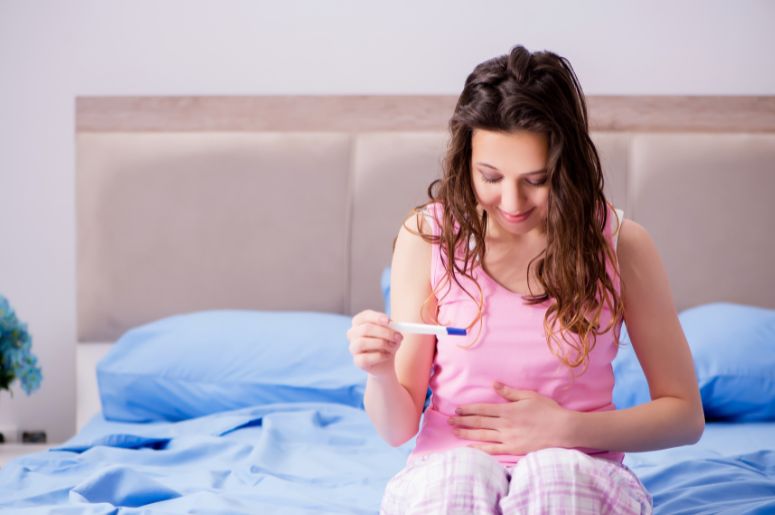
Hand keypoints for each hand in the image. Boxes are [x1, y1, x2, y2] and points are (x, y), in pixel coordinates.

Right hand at [346, 309, 403, 377]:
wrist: (386, 360)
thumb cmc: (388, 341)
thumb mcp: (392, 332)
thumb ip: (393, 328)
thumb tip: (395, 326)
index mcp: (360, 321)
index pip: (365, 316)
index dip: (376, 317)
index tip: (388, 321)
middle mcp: (353, 333)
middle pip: (365, 329)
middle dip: (384, 332)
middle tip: (397, 337)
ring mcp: (353, 347)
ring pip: (362, 343)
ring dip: (382, 344)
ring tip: (393, 347)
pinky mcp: (357, 361)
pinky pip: (365, 358)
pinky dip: (380, 356)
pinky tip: (387, 355)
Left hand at [447, 382, 570, 454]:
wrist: (563, 430)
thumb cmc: (548, 411)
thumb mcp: (529, 396)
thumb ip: (509, 392)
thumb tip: (494, 384)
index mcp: (508, 410)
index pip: (482, 409)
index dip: (468, 409)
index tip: (457, 409)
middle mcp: (505, 424)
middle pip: (479, 422)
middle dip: (462, 420)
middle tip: (449, 420)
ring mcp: (508, 438)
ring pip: (482, 436)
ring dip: (467, 433)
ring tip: (454, 431)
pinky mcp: (514, 449)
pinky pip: (493, 450)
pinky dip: (480, 449)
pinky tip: (470, 448)